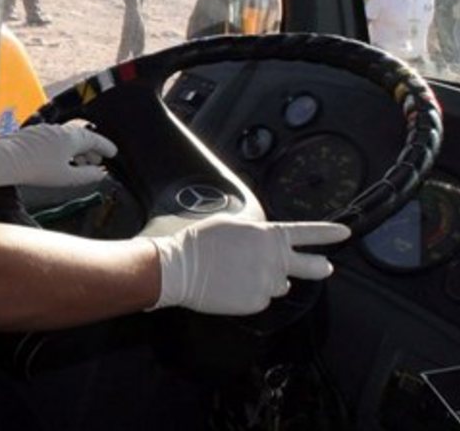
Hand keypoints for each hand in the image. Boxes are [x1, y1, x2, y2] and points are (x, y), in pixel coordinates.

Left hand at [0, 125, 117, 188]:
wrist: (5, 160)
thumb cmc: (36, 169)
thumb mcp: (67, 178)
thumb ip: (86, 175)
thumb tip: (99, 174)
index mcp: (71, 138)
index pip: (94, 139)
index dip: (105, 147)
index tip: (112, 153)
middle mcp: (59, 130)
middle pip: (81, 138)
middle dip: (91, 150)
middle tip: (97, 161)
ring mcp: (45, 131)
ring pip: (67, 139)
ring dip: (76, 150)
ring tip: (79, 164)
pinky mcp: (33, 135)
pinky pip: (55, 140)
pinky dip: (63, 149)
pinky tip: (60, 160)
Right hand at [147, 218, 350, 314]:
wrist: (181, 268)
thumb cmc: (201, 241)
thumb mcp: (232, 224)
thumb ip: (257, 231)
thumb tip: (265, 238)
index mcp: (269, 236)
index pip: (308, 233)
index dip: (329, 233)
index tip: (346, 233)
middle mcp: (275, 260)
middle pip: (313, 266)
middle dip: (321, 266)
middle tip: (325, 267)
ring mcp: (268, 284)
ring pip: (281, 285)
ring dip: (269, 280)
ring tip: (241, 272)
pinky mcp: (257, 303)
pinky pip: (263, 298)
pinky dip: (252, 293)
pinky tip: (233, 285)